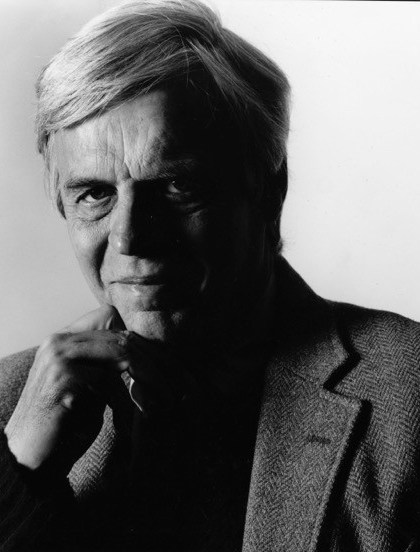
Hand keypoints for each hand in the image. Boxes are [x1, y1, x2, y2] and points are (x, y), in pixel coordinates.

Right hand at [4, 306, 195, 474]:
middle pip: (123, 336)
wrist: (30, 459)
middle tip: (183, 385)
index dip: (142, 339)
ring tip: (170, 399)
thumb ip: (113, 367)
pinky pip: (110, 382)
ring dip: (152, 377)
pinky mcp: (62, 379)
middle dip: (158, 361)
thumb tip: (154, 360)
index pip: (111, 316)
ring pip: (122, 352)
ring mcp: (59, 357)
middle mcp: (60, 340)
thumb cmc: (65, 425)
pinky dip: (129, 400)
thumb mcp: (93, 388)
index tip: (170, 364)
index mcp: (66, 338)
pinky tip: (140, 416)